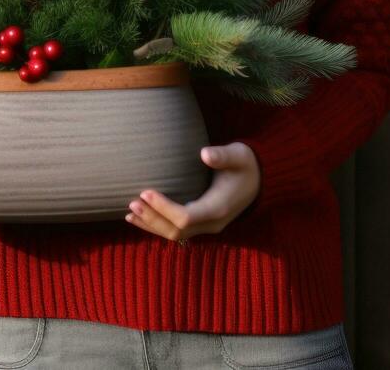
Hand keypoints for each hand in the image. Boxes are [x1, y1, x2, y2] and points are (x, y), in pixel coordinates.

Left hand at [124, 142, 260, 242]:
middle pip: (176, 231)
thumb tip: (205, 154)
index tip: (145, 192)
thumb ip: (223, 155)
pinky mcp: (202, 224)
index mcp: (219, 208)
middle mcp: (212, 223)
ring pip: (175, 236)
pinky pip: (177, 231)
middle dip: (153, 219)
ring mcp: (207, 227)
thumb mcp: (238, 155)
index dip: (163, 208)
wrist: (260, 180)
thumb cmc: (246, 164)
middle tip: (132, 203)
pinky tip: (141, 219)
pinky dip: (158, 226)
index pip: (185, 217)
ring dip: (152, 225)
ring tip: (129, 213)